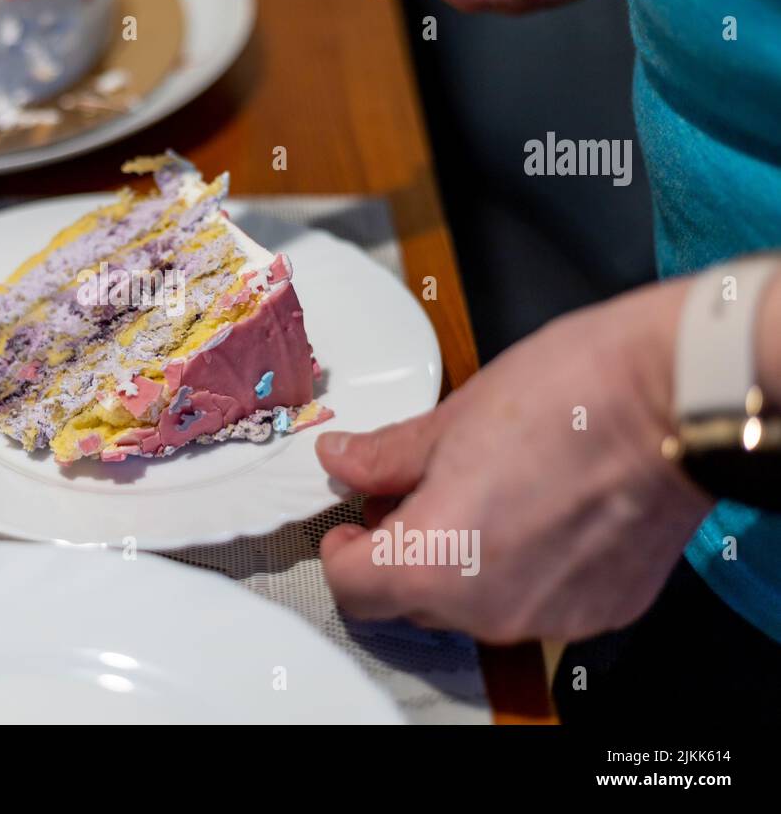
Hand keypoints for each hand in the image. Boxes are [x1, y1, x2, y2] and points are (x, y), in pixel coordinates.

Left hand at [316, 279, 711, 642]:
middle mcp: (486, 610)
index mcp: (433, 562)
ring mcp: (547, 619)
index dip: (343, 548)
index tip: (354, 521)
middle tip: (417, 493)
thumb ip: (385, 457)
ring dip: (462, 562)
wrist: (675, 401)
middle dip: (402, 551)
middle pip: (409, 600)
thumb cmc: (567, 398)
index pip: (351, 586)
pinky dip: (522, 569)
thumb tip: (343, 461)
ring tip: (486, 496)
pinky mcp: (598, 613)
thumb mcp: (450, 420)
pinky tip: (540, 514)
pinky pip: (532, 602)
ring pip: (471, 605)